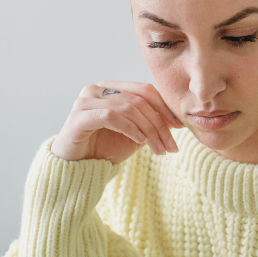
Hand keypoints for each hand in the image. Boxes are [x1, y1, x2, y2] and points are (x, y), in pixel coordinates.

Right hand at [51, 81, 182, 162]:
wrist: (78, 168)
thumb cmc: (105, 149)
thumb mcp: (135, 135)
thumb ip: (151, 123)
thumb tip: (177, 119)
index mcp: (111, 88)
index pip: (144, 90)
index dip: (164, 107)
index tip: (180, 127)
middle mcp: (96, 89)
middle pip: (138, 99)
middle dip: (159, 124)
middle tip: (171, 146)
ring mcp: (85, 100)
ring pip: (127, 108)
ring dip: (148, 130)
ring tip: (159, 149)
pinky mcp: (78, 116)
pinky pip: (110, 116)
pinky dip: (129, 128)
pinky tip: (140, 141)